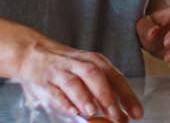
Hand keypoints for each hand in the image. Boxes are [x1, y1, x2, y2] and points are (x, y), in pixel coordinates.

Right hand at [13, 41, 142, 122]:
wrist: (33, 54)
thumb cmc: (67, 67)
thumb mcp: (89, 72)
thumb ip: (106, 91)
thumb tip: (124, 114)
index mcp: (95, 62)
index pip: (115, 77)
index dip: (127, 96)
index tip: (137, 113)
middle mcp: (79, 64)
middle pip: (95, 77)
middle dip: (107, 97)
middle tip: (117, 116)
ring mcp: (60, 72)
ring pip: (74, 83)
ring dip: (84, 98)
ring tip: (93, 112)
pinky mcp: (44, 82)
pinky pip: (54, 92)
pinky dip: (64, 102)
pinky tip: (72, 111)